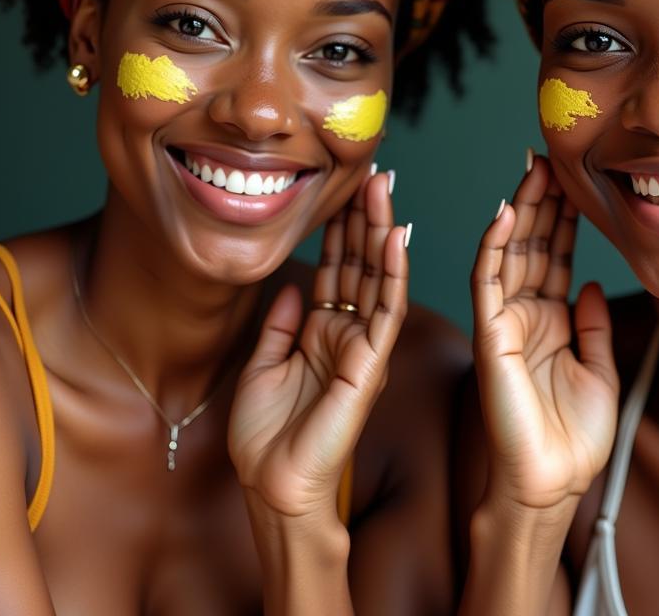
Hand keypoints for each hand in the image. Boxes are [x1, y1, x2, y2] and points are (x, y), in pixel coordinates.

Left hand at [229, 170, 408, 518]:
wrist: (273, 488)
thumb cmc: (266, 438)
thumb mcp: (262, 368)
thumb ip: (278, 326)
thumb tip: (289, 287)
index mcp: (321, 333)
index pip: (336, 269)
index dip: (340, 229)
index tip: (344, 188)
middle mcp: (347, 333)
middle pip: (360, 263)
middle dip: (365, 216)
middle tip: (372, 172)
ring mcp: (362, 346)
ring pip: (378, 277)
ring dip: (382, 230)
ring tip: (384, 187)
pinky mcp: (371, 364)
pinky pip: (386, 311)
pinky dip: (393, 273)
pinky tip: (395, 236)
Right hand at [471, 155, 618, 510]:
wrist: (551, 486)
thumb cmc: (572, 441)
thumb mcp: (600, 372)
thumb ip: (593, 326)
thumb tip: (588, 282)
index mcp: (550, 320)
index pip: (554, 256)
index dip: (562, 217)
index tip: (571, 178)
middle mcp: (525, 314)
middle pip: (531, 244)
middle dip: (541, 201)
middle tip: (550, 156)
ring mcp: (505, 321)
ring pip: (509, 252)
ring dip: (520, 210)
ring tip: (533, 170)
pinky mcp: (490, 334)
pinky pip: (488, 281)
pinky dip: (494, 246)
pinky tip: (505, 213)